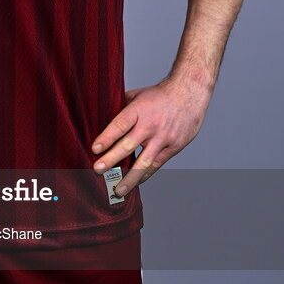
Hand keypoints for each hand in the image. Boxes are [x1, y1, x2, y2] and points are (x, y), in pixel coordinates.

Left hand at [90, 76, 212, 197]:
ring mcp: (162, 138)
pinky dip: (145, 175)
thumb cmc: (160, 95)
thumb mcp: (138, 95)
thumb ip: (121, 107)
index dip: (107, 137)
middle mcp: (150, 125)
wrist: (189, 93)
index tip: (95, 149)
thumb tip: (101, 118)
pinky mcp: (173, 147)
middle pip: (128, 145)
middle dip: (111, 160)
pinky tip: (135, 182)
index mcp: (139, 110)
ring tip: (118, 190)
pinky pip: (156, 164)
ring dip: (130, 178)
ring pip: (144, 162)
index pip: (120, 125)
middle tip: (98, 170)